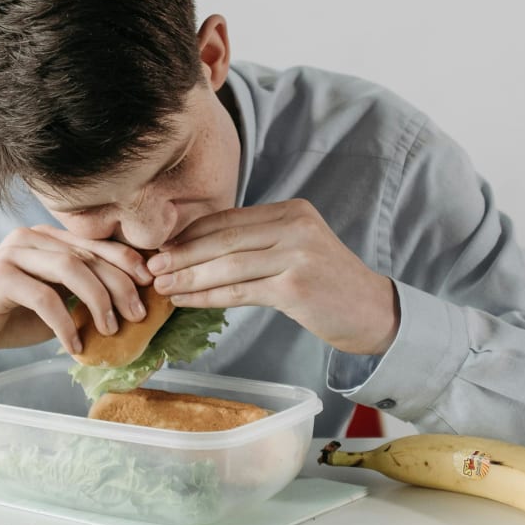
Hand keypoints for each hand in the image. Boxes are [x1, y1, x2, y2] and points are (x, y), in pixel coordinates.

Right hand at [0, 225, 152, 370]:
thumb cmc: (10, 317)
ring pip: (70, 268)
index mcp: (46, 238)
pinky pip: (44, 297)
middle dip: (119, 284)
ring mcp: (12, 254)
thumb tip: (131, 305)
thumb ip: (82, 294)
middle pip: (87, 254)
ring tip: (110, 329)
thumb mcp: (55, 302)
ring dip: (98, 300)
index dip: (127, 260)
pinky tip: (74, 345)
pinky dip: (66, 323)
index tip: (150, 284)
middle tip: (137, 315)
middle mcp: (29, 237)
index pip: (94, 242)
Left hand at [145, 199, 399, 355]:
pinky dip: (207, 296)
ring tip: (161, 286)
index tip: (161, 247)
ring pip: (227, 265)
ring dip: (188, 276)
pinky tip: (185, 301)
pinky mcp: (296, 286)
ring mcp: (297, 254)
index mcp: (291, 211)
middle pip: (223, 238)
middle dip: (182, 253)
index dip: (190, 233)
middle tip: (151, 266)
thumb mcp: (294, 250)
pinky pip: (239, 291)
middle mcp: (295, 226)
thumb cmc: (326, 285)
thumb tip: (198, 250)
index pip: (228, 218)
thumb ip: (257, 243)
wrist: (373, 313)